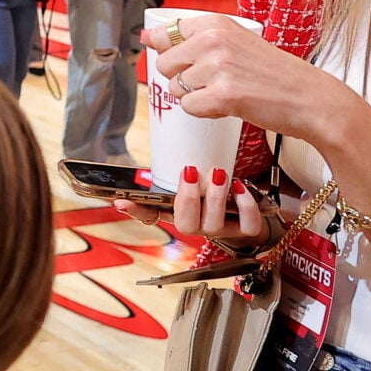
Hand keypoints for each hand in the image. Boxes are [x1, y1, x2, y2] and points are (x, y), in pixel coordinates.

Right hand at [116, 169, 269, 241]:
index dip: (137, 210)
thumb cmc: (214, 185)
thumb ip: (177, 163)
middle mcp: (197, 223)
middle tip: (190, 172)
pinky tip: (240, 187)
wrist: (248, 207)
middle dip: (188, 199)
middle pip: (185, 225)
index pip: (152, 215)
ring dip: (215, 198)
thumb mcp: (193, 173)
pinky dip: (245, 206)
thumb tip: (159, 141)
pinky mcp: (244, 229)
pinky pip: (246, 226)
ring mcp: (220, 228)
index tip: (122, 201)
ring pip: (214, 225)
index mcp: (178, 210)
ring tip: (218, 173)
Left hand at [141, 18, 365, 153]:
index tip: (189, 61)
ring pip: (175, 89)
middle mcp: (213, 40)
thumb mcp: (234, 42)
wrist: (310, 99)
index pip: (164, 35)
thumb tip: (145, 36)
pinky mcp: (223, 95)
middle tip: (215, 81)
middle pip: (164, 64)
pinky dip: (205, 112)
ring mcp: (217, 67)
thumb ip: (192, 39)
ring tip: (228, 92)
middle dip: (182, 78)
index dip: (172, 54)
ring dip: (197, 96)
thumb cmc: (274, 72)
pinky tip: (228, 105)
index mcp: (214, 22)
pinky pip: (189, 108)